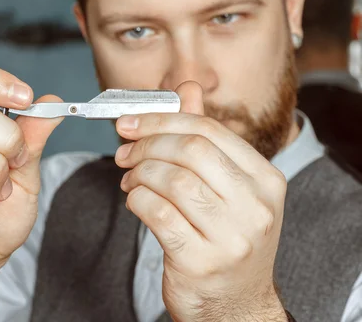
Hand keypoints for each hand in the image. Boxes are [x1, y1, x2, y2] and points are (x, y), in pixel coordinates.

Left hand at [115, 81, 287, 321]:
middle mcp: (256, 207)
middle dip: (146, 143)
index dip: (163, 120)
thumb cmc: (224, 237)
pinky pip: (156, 212)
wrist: (234, 304)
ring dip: (138, 173)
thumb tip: (187, 88)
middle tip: (123, 150)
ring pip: (171, 180)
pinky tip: (135, 201)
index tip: (130, 122)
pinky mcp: (201, 261)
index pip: (209, 131)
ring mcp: (232, 237)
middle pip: (190, 150)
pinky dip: (136, 199)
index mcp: (266, 180)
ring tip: (129, 180)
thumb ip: (203, 138)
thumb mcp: (225, 188)